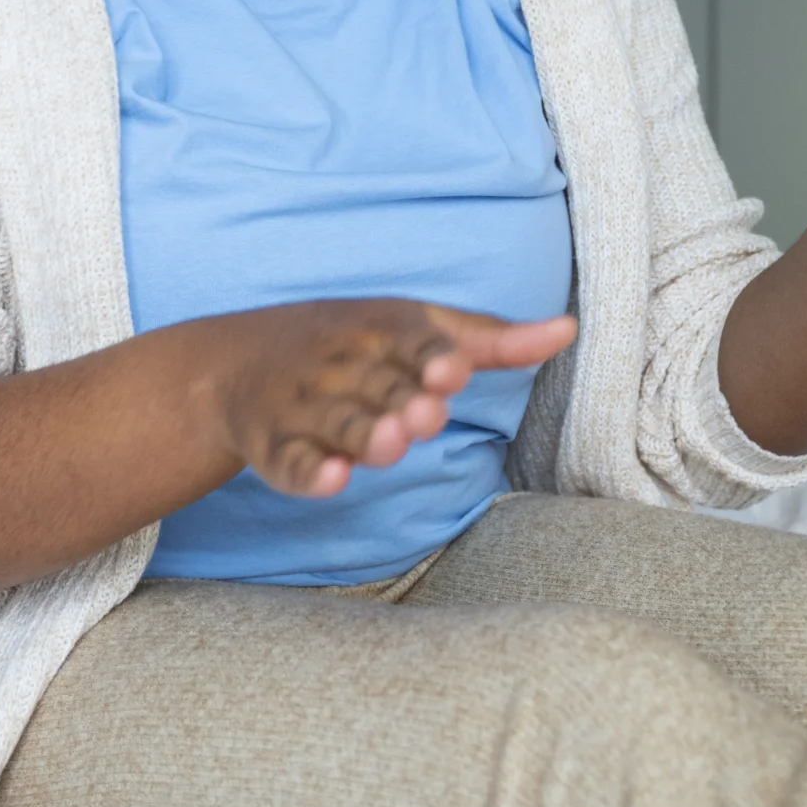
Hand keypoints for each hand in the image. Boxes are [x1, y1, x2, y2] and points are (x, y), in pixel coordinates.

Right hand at [209, 298, 577, 498]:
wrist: (237, 363)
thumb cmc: (356, 344)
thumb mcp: (416, 328)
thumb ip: (491, 339)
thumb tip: (569, 329)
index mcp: (377, 330)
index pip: (407, 339)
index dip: (429, 355)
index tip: (452, 370)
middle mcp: (340, 367)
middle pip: (376, 386)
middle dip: (400, 400)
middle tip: (428, 414)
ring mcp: (304, 409)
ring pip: (337, 424)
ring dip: (361, 434)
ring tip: (390, 444)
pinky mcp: (276, 450)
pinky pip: (292, 464)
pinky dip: (310, 473)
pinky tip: (333, 479)